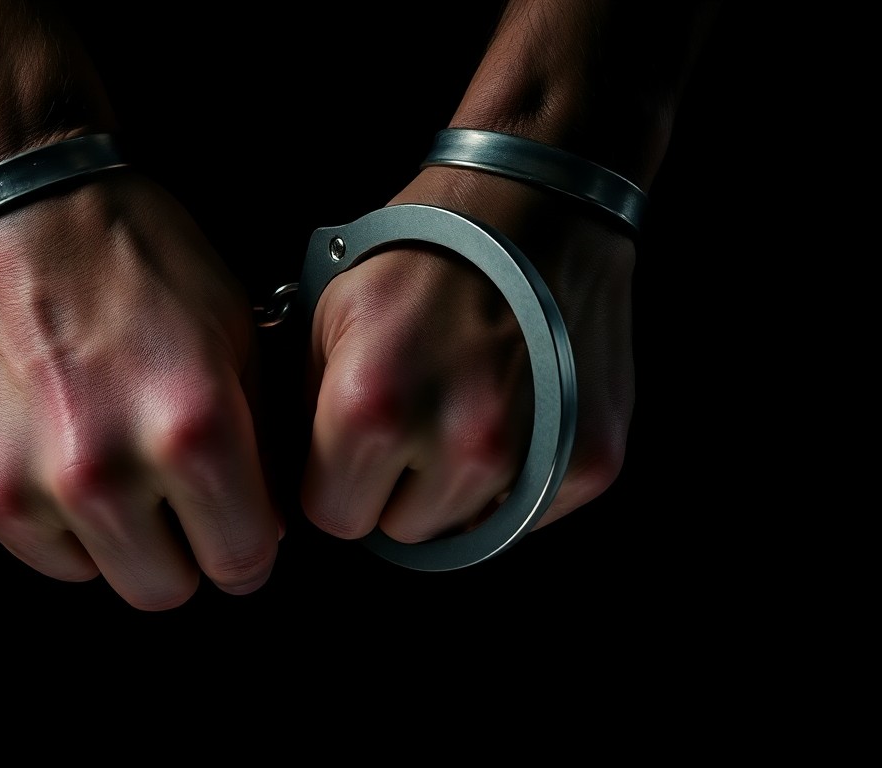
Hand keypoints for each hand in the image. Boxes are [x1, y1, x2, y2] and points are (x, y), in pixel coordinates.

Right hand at [0, 171, 280, 609]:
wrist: (30, 213)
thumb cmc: (142, 262)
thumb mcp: (238, 335)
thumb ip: (263, 441)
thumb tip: (272, 524)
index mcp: (195, 429)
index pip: (244, 559)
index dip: (253, 544)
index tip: (243, 527)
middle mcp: (113, 471)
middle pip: (173, 590)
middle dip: (192, 554)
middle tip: (187, 506)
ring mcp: (39, 485)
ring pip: (112, 581)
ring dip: (132, 545)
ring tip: (132, 477)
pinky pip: (51, 559)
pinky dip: (71, 531)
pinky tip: (79, 468)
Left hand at [301, 166, 634, 543]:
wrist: (539, 202)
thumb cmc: (427, 250)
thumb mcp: (330, 313)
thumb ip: (304, 409)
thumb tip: (291, 480)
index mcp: (372, 409)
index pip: (331, 515)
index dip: (337, 479)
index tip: (352, 445)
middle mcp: (458, 445)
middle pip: (400, 531)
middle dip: (397, 488)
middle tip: (416, 415)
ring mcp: (533, 458)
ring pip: (467, 532)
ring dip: (457, 488)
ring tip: (464, 409)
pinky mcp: (590, 460)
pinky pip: (529, 517)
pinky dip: (518, 483)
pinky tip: (514, 415)